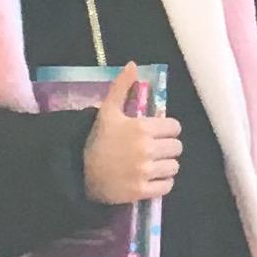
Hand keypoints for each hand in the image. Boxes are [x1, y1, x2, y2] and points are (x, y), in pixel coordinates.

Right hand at [85, 66, 184, 204]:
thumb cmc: (97, 140)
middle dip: (167, 147)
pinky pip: (167, 185)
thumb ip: (122, 87)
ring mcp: (145, 171)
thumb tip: (133, 65)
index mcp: (141, 127)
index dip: (167, 129)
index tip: (157, 132)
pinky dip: (162, 182)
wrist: (80, 172)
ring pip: (174, 166)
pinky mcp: (142, 191)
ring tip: (152, 163)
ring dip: (165, 165)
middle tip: (154, 149)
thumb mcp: (107, 111)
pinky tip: (151, 177)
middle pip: (177, 147)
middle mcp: (146, 149)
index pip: (174, 127)